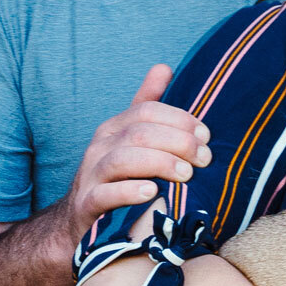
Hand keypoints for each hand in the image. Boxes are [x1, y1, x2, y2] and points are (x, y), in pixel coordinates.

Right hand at [67, 65, 210, 228]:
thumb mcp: (128, 138)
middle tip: (204, 159)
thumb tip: (163, 68)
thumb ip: (146, 105)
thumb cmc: (115, 176)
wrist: (80, 218)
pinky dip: (130, 191)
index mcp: (114, 128)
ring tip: (186, 174)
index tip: (205, 136)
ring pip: (122, 160)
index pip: (147, 111)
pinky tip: (152, 192)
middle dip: (177, 142)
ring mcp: (91, 174)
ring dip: (159, 163)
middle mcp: (100, 146)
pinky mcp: (88, 203)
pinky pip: (106, 194)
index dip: (179, 119)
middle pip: (139, 133)